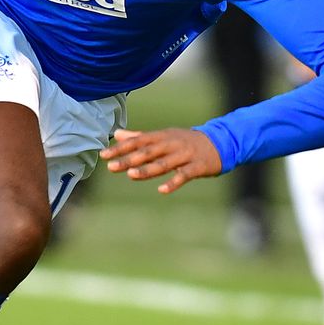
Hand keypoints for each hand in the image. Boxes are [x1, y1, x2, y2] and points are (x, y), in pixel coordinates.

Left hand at [99, 127, 221, 194]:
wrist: (220, 143)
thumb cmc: (185, 141)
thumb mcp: (163, 136)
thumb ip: (140, 136)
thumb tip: (117, 134)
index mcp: (161, 136)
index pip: (137, 141)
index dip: (120, 148)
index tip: (104, 155)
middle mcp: (171, 143)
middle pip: (148, 152)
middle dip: (129, 159)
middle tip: (111, 167)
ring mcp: (185, 154)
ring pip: (164, 163)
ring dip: (147, 169)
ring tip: (131, 175)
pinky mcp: (197, 166)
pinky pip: (184, 175)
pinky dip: (173, 182)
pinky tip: (162, 190)